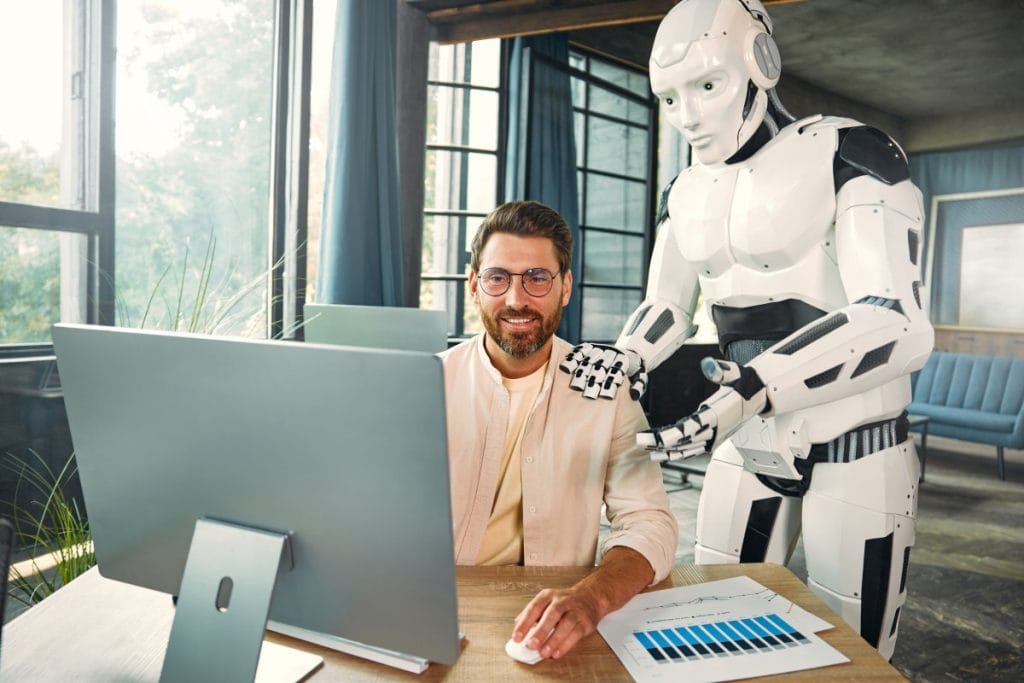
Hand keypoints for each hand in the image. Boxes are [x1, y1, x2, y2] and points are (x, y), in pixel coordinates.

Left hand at [510, 586, 601, 660]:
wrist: (591, 596)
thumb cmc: (565, 602)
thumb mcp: (546, 602)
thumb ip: (532, 614)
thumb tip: (517, 628)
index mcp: (548, 596)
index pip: (534, 607)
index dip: (524, 623)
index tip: (517, 637)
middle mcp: (562, 601)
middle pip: (552, 614)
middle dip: (541, 631)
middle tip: (531, 645)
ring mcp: (575, 611)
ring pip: (566, 624)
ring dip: (554, 640)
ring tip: (544, 652)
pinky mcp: (586, 622)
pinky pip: (576, 634)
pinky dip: (565, 645)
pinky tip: (556, 652)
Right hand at [559, 343, 646, 399]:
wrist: (630, 351)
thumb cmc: (634, 371)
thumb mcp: (640, 377)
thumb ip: (639, 386)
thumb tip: (634, 395)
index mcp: (624, 360)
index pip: (615, 373)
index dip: (609, 385)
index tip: (604, 396)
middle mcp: (612, 352)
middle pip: (600, 367)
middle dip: (593, 381)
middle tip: (587, 394)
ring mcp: (601, 348)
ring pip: (589, 360)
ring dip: (581, 373)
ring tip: (576, 386)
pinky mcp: (592, 346)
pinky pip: (581, 350)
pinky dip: (573, 358)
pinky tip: (567, 367)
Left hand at [638, 358, 766, 460]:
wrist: (760, 397)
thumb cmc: (746, 384)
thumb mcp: (735, 373)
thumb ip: (721, 370)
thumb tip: (707, 364)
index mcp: (717, 415)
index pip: (692, 428)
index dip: (674, 435)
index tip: (658, 439)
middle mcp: (716, 430)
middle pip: (685, 441)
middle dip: (662, 443)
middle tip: (641, 442)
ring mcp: (715, 438)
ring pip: (688, 449)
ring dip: (668, 452)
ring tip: (648, 452)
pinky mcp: (714, 440)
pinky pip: (693, 450)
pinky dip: (679, 453)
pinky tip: (665, 454)